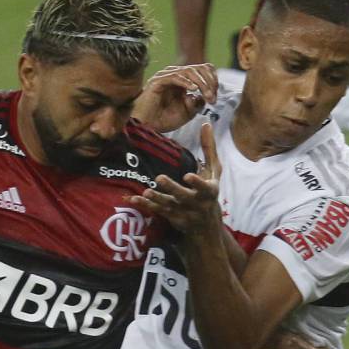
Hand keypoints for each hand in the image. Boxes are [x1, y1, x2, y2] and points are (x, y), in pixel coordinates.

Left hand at [128, 123, 221, 237]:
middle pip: (183, 196)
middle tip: (159, 178)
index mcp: (209, 191)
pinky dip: (147, 206)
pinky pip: (158, 211)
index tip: (188, 176)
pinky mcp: (173, 218)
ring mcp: (184, 212)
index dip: (197, 183)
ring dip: (157, 199)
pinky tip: (135, 198)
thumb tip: (206, 122)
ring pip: (169, 205)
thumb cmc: (209, 192)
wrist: (207, 226)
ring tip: (146, 192)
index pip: (204, 188)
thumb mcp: (214, 172)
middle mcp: (196, 203)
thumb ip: (209, 148)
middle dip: (172, 188)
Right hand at [132, 64, 217, 132]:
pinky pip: (175, 76)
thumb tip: (205, 96)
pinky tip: (193, 90)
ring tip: (206, 96)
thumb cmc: (163, 119)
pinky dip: (186, 82)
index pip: (204, 70)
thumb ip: (198, 103)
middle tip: (213, 99)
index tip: (215, 98)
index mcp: (184, 80)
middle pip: (200, 68)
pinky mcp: (158, 81)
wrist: (146, 127)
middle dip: (210, 83)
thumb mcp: (188, 112)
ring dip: (202, 83)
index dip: (213, 81)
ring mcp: (166, 76)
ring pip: (190, 71)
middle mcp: (176, 75)